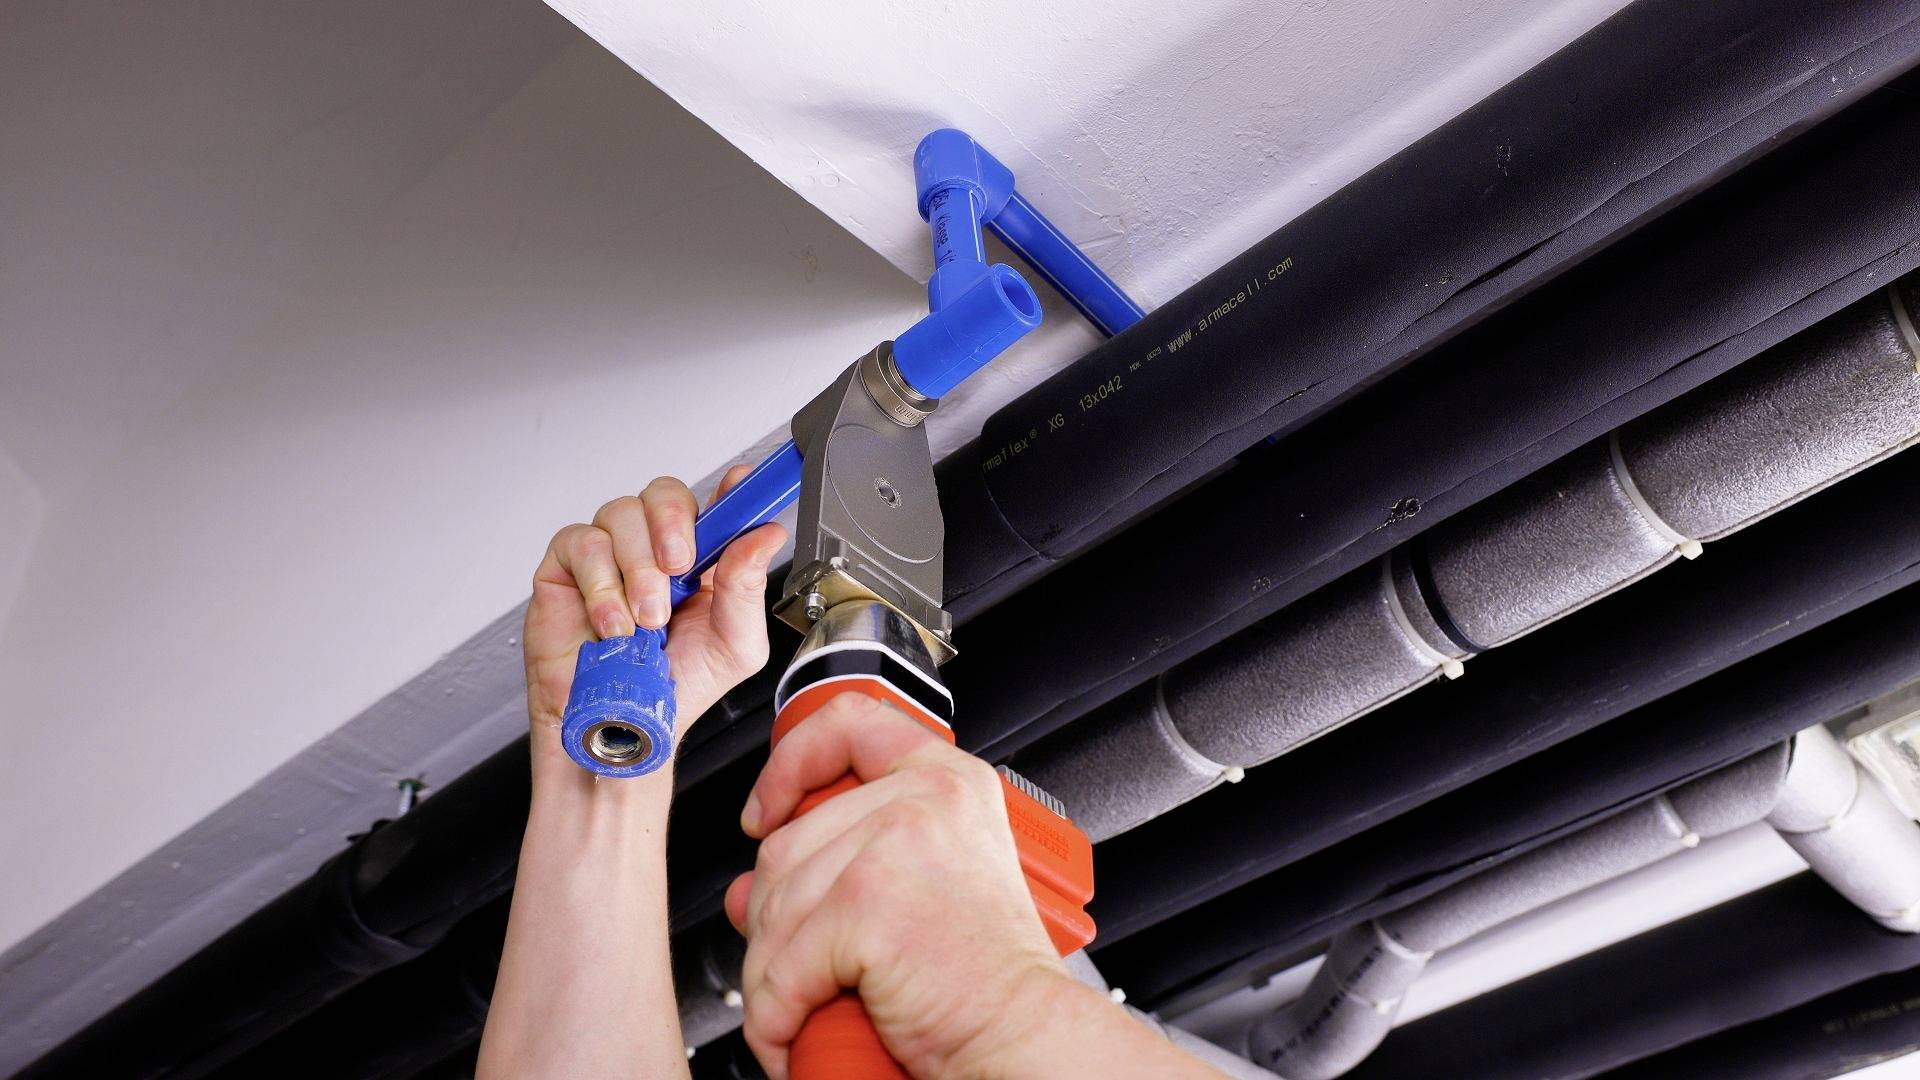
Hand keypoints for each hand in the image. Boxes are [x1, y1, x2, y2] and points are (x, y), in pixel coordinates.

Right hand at [523, 468, 786, 769]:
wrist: (619, 729)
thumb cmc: (673, 690)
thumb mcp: (733, 647)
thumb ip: (748, 588)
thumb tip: (765, 535)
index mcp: (701, 562)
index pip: (715, 507)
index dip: (730, 490)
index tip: (743, 484)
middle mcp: (654, 550)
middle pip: (663, 493)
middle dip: (674, 525)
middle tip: (679, 569)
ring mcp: (609, 555)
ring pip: (621, 514)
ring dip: (638, 569)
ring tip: (646, 619)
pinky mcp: (566, 569)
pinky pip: (581, 543)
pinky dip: (602, 585)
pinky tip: (613, 623)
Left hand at [723, 693, 1073, 1078]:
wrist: (1023, 1035)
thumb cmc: (988, 977)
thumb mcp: (927, 888)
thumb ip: (847, 864)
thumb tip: (746, 890)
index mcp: (948, 780)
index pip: (847, 722)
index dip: (789, 763)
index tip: (765, 812)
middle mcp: (926, 797)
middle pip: (786, 840)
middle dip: (769, 916)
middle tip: (791, 962)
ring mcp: (895, 844)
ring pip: (772, 904)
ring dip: (767, 974)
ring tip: (793, 1008)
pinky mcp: (868, 904)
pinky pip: (782, 963)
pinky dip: (773, 1013)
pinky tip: (791, 1032)